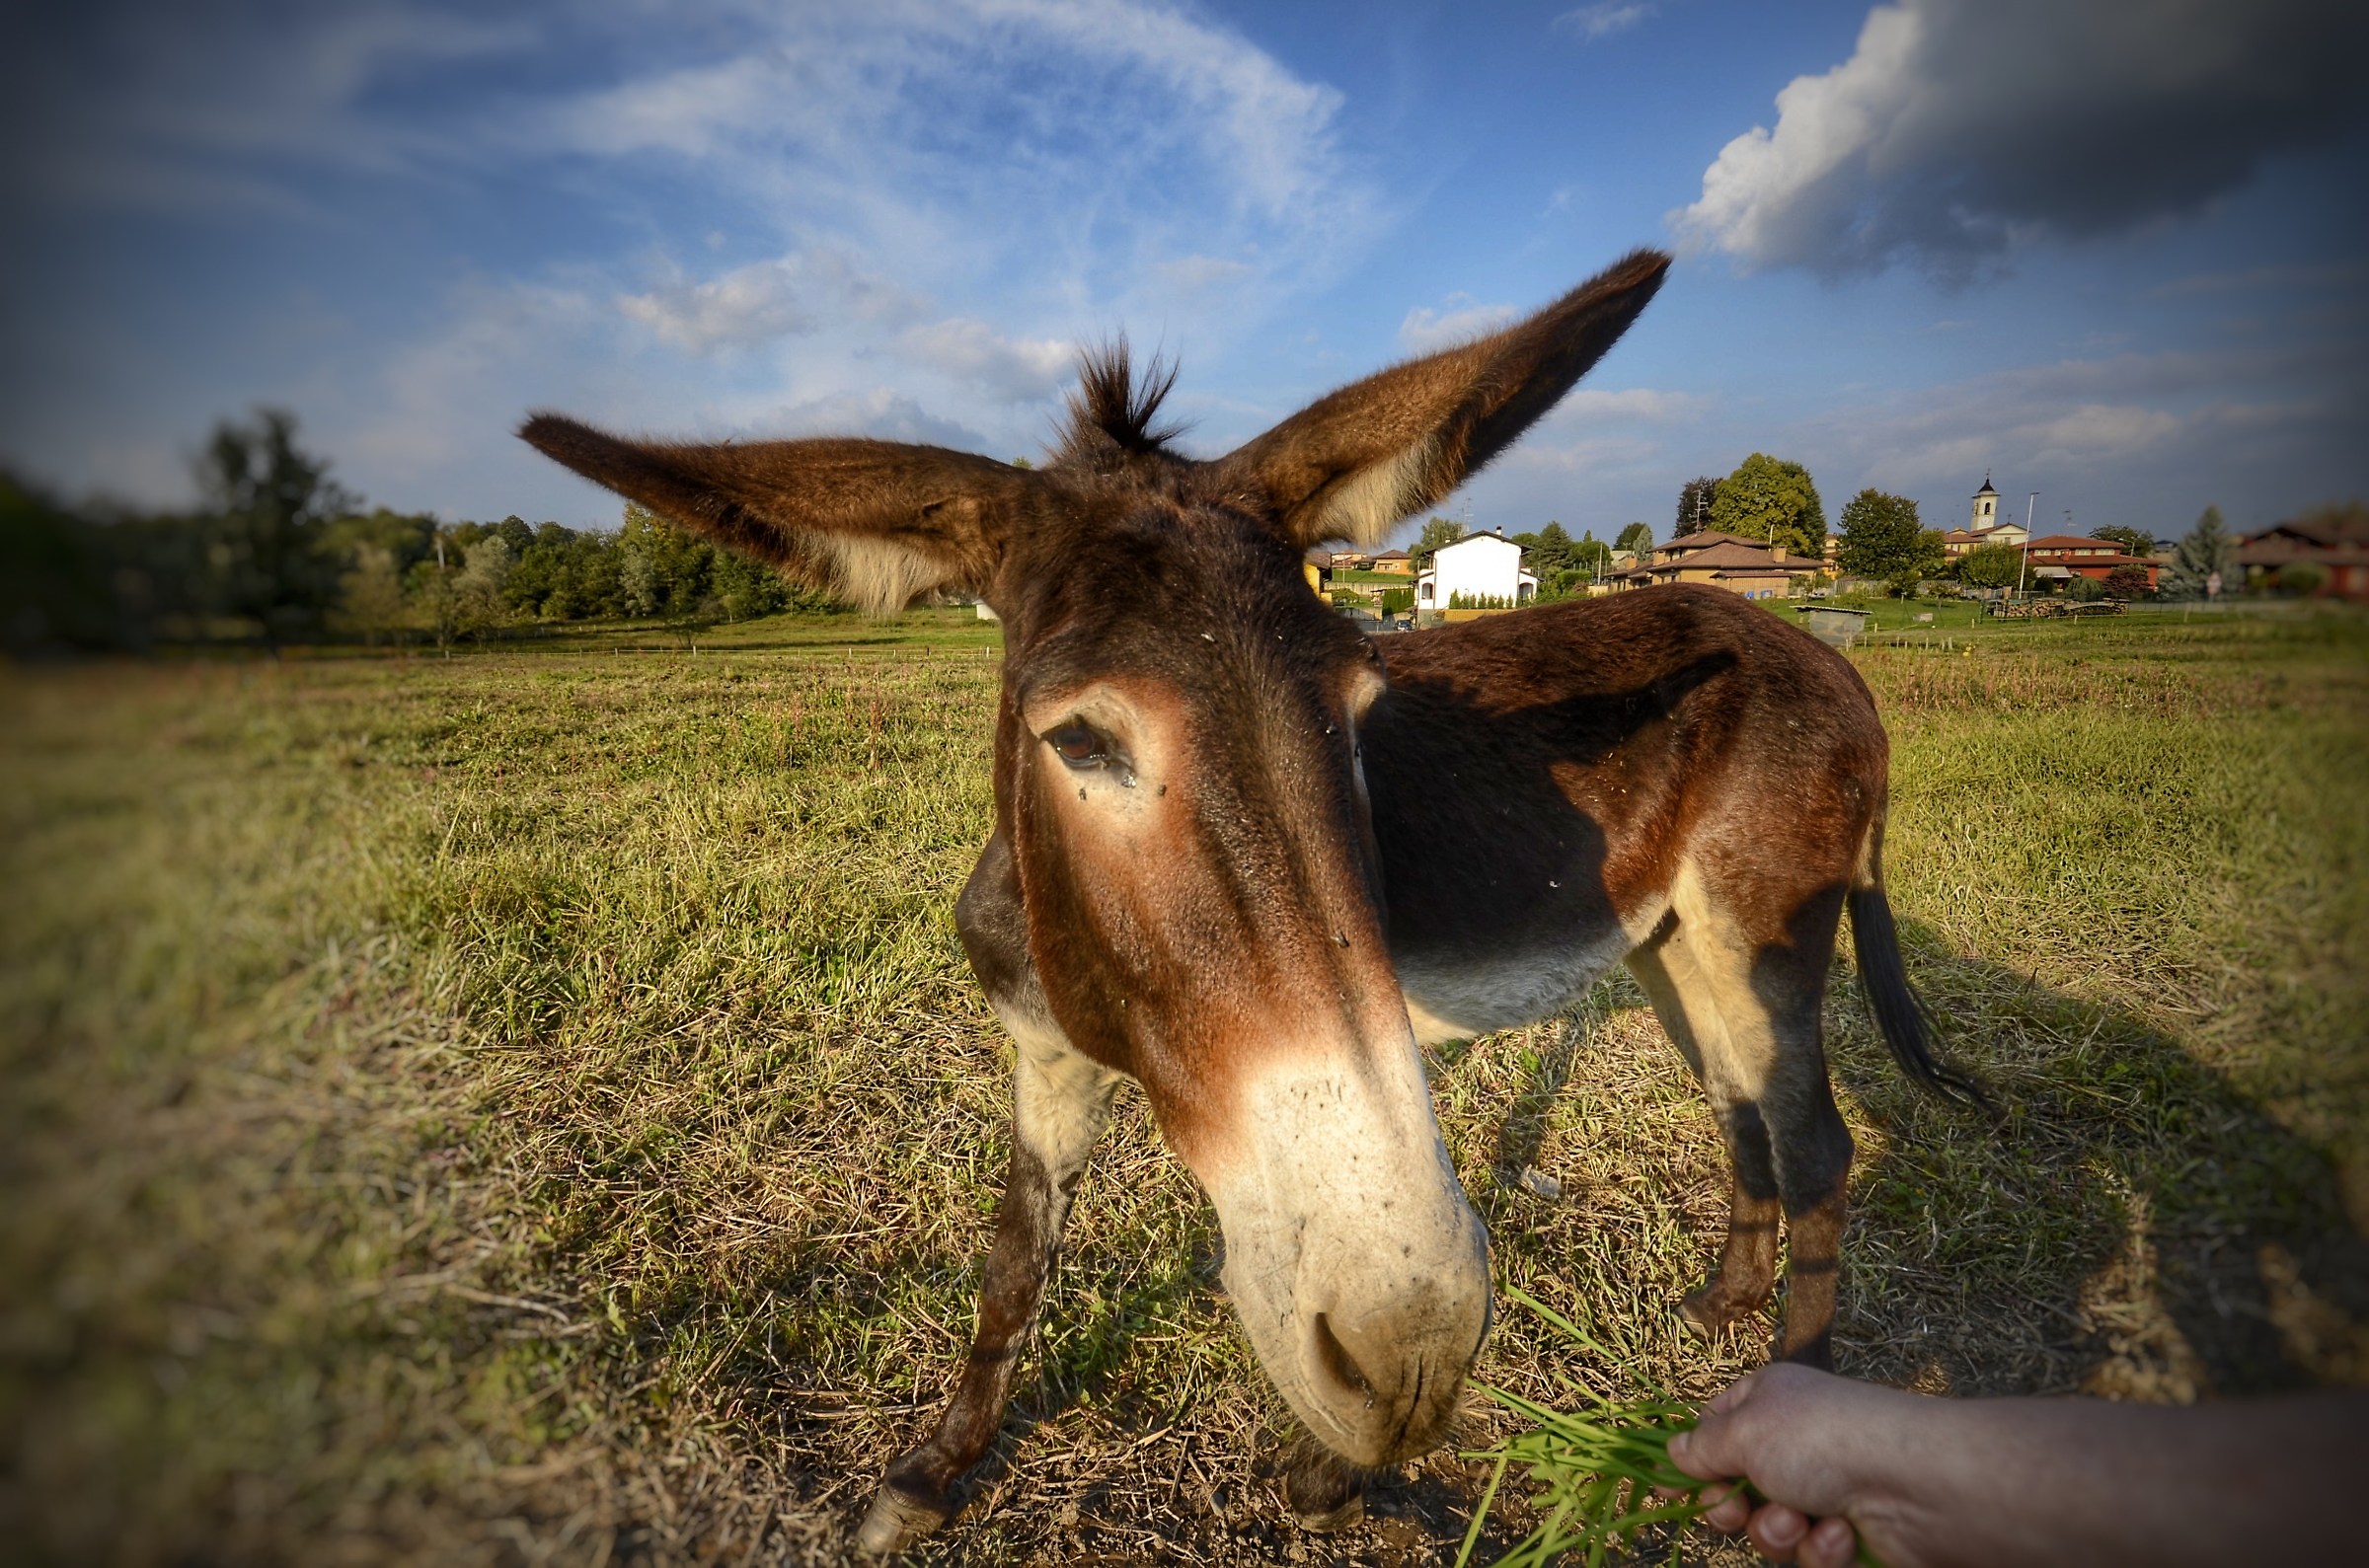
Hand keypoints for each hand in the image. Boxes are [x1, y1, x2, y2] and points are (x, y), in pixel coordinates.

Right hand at [1667, 1363, 1908, 1566]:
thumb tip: (1674, 1451)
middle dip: (1734, 1507)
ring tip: (1802, 1520)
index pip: (1715, 1429)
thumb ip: (1703, 1448)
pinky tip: (1840, 1535)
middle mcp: (1795, 1444)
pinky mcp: (1850, 1533)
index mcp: (1769, 1403)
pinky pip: (1812, 1552)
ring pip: (1772, 1528)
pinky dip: (1821, 1549)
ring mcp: (1824, 1490)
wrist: (1914, 1487)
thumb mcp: (1744, 1431)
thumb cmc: (1822, 1440)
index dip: (1694, 1461)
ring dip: (1779, 1531)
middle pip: (1738, 1488)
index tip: (1670, 1491)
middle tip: (1735, 1510)